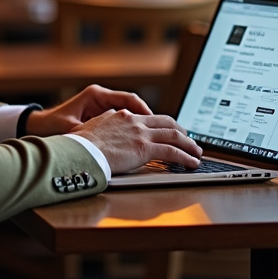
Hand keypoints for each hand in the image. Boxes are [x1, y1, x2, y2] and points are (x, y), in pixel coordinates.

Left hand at [24, 84, 152, 136]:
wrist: (39, 125)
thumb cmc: (52, 125)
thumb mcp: (71, 129)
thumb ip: (87, 134)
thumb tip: (101, 144)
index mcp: (96, 95)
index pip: (128, 99)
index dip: (143, 111)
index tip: (153, 122)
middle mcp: (101, 98)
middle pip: (133, 105)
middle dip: (149, 118)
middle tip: (164, 131)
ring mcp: (102, 107)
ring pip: (130, 113)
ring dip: (142, 125)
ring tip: (156, 138)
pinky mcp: (101, 117)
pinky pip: (123, 121)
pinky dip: (132, 130)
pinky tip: (139, 142)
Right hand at [69, 109, 202, 174]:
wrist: (80, 150)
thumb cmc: (81, 144)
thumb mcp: (93, 126)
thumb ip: (105, 123)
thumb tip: (107, 123)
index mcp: (123, 115)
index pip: (150, 117)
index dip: (164, 124)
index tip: (170, 130)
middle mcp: (135, 121)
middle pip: (167, 122)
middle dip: (181, 131)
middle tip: (189, 140)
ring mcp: (141, 133)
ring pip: (174, 135)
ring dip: (189, 145)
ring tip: (196, 153)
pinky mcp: (145, 148)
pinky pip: (172, 152)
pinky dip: (185, 157)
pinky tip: (192, 163)